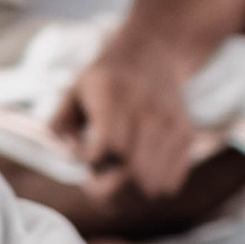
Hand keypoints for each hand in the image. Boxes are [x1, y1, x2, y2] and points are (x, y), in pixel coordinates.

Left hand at [52, 41, 201, 200]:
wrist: (153, 53)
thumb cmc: (105, 79)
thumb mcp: (75, 90)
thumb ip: (60, 122)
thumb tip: (64, 152)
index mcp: (114, 98)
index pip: (107, 148)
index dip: (92, 162)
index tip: (85, 155)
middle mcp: (147, 111)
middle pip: (130, 170)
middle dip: (108, 185)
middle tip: (97, 177)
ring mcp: (170, 125)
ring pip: (152, 182)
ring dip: (129, 190)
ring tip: (117, 171)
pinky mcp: (185, 135)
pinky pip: (170, 181)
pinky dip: (151, 187)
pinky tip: (138, 170)